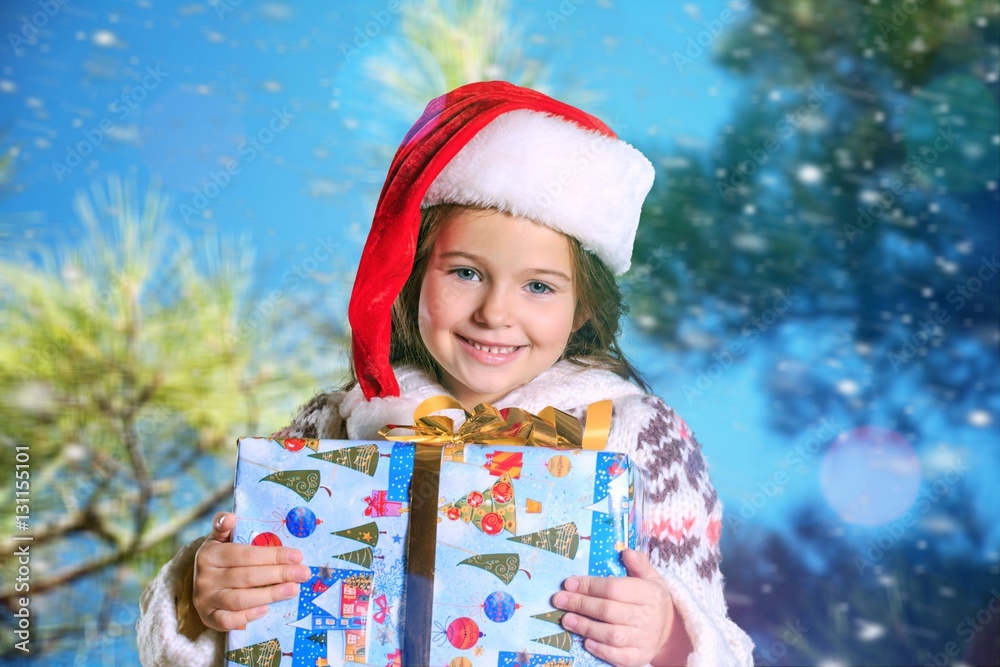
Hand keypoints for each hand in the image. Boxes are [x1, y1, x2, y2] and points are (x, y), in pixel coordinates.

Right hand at [192, 512, 311, 631]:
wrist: (200, 583)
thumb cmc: (220, 557)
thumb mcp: (219, 539)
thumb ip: (225, 525)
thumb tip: (231, 517)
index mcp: (209, 554)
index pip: (245, 554)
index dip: (273, 555)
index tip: (297, 556)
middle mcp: (205, 577)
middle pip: (247, 576)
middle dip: (279, 574)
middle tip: (303, 573)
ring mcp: (205, 599)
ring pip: (239, 599)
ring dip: (270, 595)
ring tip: (294, 589)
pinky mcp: (208, 618)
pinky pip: (227, 620)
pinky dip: (247, 616)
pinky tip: (266, 610)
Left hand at [552, 549, 689, 666]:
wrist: (669, 630)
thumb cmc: (652, 599)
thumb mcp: (651, 577)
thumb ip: (639, 564)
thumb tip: (626, 551)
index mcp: (649, 593)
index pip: (614, 588)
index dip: (589, 585)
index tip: (569, 583)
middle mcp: (647, 617)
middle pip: (608, 611)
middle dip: (580, 605)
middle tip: (559, 600)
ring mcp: (644, 639)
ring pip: (610, 634)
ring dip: (585, 627)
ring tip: (566, 619)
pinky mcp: (640, 657)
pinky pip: (618, 656)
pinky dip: (601, 650)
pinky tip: (585, 641)